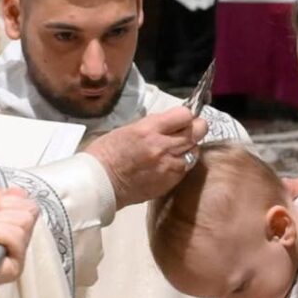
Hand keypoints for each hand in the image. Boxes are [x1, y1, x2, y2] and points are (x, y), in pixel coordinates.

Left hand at [0, 186, 38, 287]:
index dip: (11, 197)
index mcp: (3, 218)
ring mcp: (15, 251)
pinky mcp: (15, 266)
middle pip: (30, 209)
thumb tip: (5, 190)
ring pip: (24, 221)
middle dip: (2, 208)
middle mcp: (12, 235)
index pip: (26, 201)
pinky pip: (17, 237)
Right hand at [85, 107, 207, 207]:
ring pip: (195, 150)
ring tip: (176, 148)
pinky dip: (182, 163)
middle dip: (195, 128)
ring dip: (189, 147)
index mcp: (149, 129)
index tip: (181, 118)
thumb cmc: (106, 152)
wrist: (99, 183)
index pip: (185, 115)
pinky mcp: (170, 181)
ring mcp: (168, 165)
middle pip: (198, 131)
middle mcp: (163, 146)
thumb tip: (170, 123)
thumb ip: (153, 125)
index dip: (185, 115)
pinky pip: (186, 167)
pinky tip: (169, 163)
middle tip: (187, 130)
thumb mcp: (128, 129)